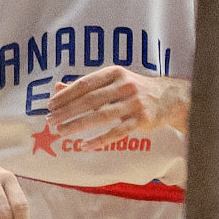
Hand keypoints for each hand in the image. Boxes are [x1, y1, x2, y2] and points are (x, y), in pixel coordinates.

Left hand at [45, 65, 182, 145]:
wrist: (168, 97)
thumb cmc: (133, 88)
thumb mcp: (112, 81)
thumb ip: (86, 85)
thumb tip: (57, 88)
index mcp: (114, 73)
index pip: (85, 83)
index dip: (66, 94)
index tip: (50, 104)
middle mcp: (124, 86)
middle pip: (90, 100)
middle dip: (68, 111)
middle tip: (51, 120)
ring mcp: (133, 103)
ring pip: (101, 116)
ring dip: (79, 125)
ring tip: (62, 132)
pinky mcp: (141, 120)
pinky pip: (117, 132)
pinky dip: (99, 140)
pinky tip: (84, 145)